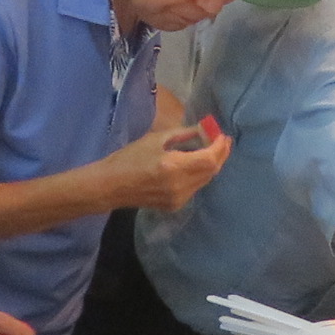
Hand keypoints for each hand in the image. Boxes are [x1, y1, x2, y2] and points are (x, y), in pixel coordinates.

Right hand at [104, 122, 230, 214]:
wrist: (110, 186)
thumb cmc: (129, 158)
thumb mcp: (155, 139)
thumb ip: (183, 134)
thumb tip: (204, 129)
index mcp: (173, 166)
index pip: (208, 158)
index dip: (219, 147)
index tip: (223, 135)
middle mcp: (180, 186)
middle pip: (211, 171)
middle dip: (220, 155)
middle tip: (223, 141)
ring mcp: (178, 198)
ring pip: (205, 180)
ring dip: (212, 165)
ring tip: (213, 150)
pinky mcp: (175, 205)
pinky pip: (195, 188)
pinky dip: (200, 175)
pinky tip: (197, 164)